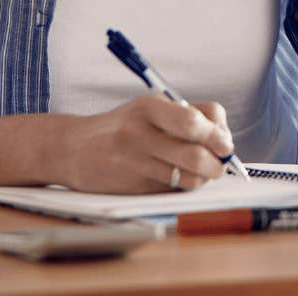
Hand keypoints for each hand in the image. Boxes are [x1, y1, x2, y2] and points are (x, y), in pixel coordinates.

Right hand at [53, 96, 233, 193]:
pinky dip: (181, 186)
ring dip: (202, 178)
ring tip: (201, 172)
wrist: (72, 148)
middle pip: (195, 154)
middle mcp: (140, 134)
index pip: (194, 121)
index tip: (224, 143)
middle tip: (220, 164)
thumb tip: (223, 135)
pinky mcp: (132, 186)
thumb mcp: (148, 109)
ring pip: (187, 178)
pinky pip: (171, 190)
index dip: (218, 134)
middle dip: (217, 163)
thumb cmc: (120, 127)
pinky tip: (176, 178)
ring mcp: (135, 162)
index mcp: (148, 108)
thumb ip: (186, 116)